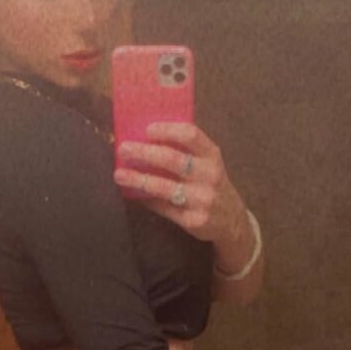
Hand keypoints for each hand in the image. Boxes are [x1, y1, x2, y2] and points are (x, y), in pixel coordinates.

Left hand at [113, 121, 244, 243]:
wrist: (232, 220)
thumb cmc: (210, 184)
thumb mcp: (207, 163)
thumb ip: (185, 151)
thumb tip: (143, 139)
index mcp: (212, 155)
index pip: (190, 135)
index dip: (167, 130)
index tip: (147, 129)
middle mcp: (209, 175)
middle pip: (173, 160)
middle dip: (145, 153)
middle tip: (124, 149)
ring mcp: (202, 199)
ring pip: (164, 187)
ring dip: (139, 179)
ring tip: (119, 174)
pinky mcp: (193, 220)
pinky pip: (163, 208)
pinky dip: (146, 199)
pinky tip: (133, 193)